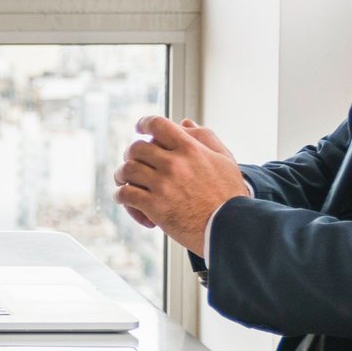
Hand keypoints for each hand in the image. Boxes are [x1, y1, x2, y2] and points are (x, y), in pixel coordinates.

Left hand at [113, 116, 247, 256]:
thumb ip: (205, 138)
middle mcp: (174, 164)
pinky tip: (126, 199)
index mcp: (190, 149)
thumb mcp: (224, 160)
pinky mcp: (155, 207)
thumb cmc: (229, 194)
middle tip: (133, 161)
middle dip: (131, 153)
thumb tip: (185, 122)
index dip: (144, 123)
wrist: (231, 228)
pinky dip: (121, 196)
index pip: (158, 125)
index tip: (139, 128)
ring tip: (125, 181)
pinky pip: (125, 194)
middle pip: (136, 147)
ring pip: (127, 170)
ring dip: (122, 175)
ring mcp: (163, 185)